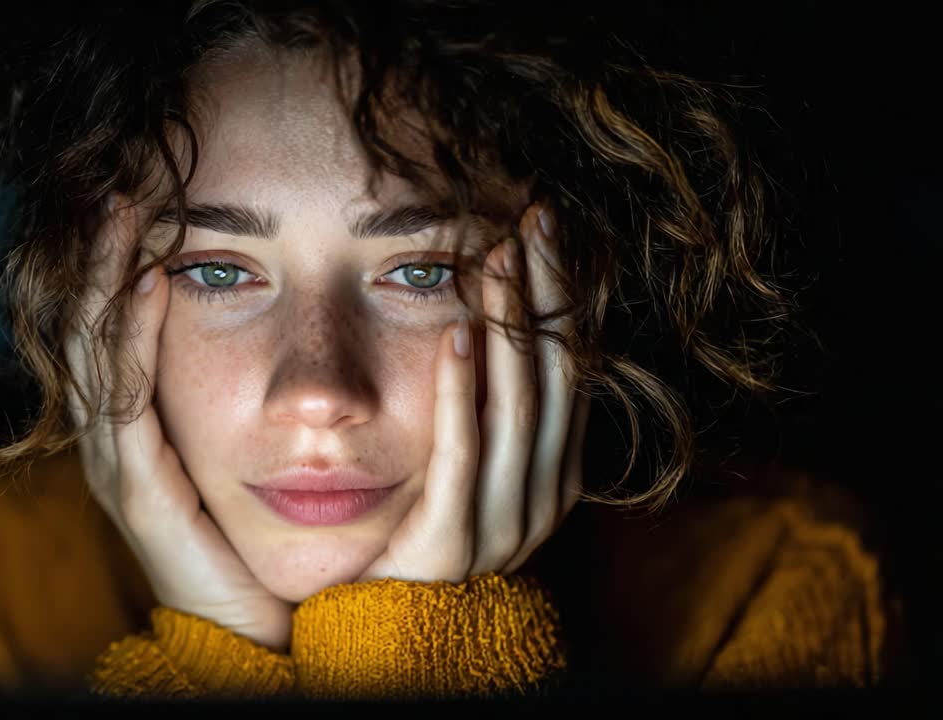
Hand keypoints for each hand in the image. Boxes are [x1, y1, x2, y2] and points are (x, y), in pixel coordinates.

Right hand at [69, 199, 293, 651]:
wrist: (252, 625)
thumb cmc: (255, 539)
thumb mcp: (239, 455)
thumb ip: (238, 399)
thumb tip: (264, 330)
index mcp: (137, 429)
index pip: (112, 332)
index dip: (115, 268)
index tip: (140, 202)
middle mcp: (113, 440)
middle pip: (89, 331)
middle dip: (100, 259)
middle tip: (120, 189)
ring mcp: (117, 465)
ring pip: (95, 353)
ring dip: (105, 279)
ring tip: (123, 214)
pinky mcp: (138, 491)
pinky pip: (126, 398)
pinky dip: (131, 336)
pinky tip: (149, 283)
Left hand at [359, 202, 590, 582]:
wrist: (384, 622)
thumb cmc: (418, 523)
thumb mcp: (468, 458)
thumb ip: (490, 402)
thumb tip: (498, 310)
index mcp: (554, 471)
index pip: (571, 368)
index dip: (566, 296)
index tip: (550, 228)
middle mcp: (542, 496)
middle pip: (555, 377)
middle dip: (548, 294)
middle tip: (536, 218)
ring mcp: (503, 524)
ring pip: (519, 410)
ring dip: (511, 327)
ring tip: (498, 257)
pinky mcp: (451, 542)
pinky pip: (462, 456)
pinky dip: (463, 392)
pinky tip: (458, 332)